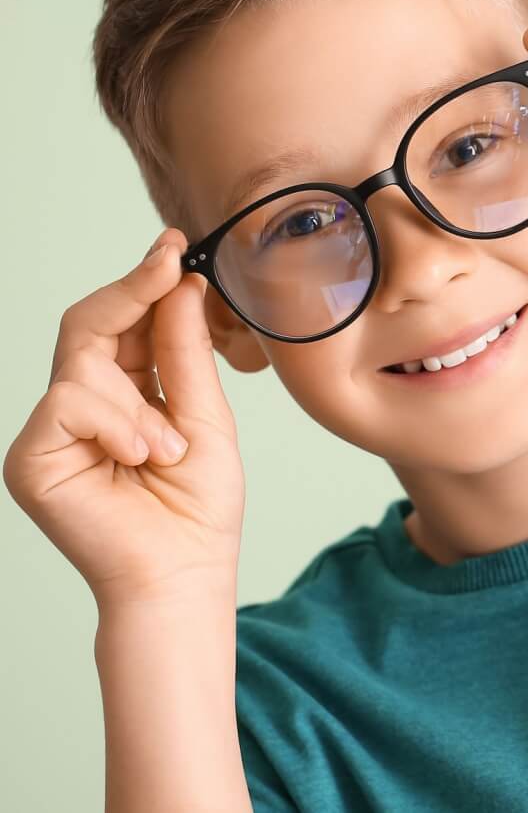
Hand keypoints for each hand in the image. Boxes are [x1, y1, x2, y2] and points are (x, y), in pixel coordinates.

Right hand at [4, 227, 243, 609]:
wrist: (183, 572)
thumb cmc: (197, 507)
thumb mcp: (206, 416)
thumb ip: (185, 353)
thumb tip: (181, 284)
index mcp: (122, 394)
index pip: (122, 324)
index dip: (144, 281)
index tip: (174, 245)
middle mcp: (79, 408)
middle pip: (90, 325)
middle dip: (133, 291)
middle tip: (170, 261)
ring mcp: (50, 433)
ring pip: (84, 363)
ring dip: (142, 402)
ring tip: (169, 449)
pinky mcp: (30, 460)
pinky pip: (69, 403)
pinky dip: (118, 423)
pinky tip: (142, 457)